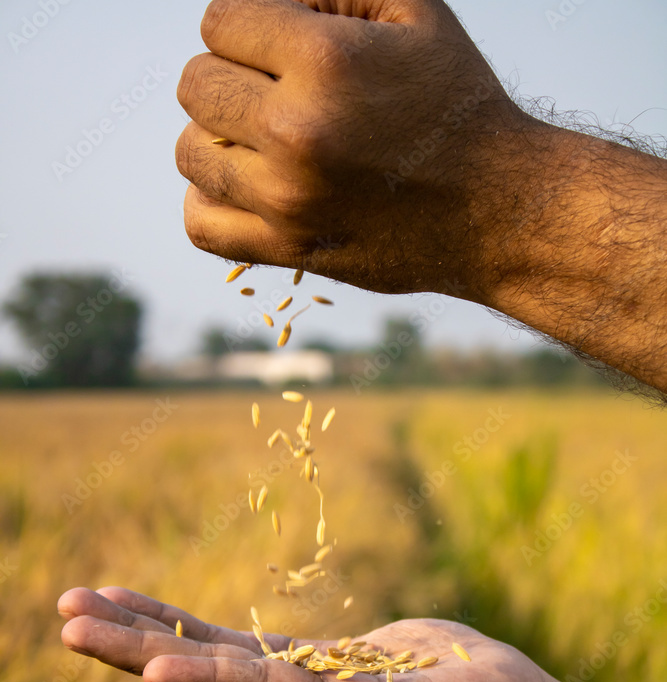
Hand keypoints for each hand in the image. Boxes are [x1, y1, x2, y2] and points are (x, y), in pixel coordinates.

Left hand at [175, 0, 524, 297]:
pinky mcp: (289, 250)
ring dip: (218, 137)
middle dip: (230, 75)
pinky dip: (210, 199)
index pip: (220, 20)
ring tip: (266, 139)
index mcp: (326, 61)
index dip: (249, 23)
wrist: (497, 210)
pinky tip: (246, 184)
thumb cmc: (455, 104)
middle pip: (196, 84)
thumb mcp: (413, 11)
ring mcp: (287, 199)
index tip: (283, 43)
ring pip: (189, 151)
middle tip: (277, 91)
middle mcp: (296, 132)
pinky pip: (199, 223)